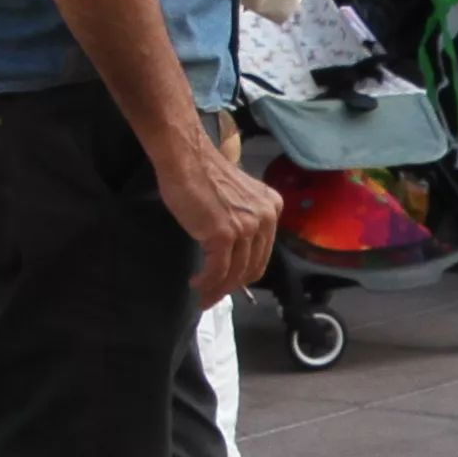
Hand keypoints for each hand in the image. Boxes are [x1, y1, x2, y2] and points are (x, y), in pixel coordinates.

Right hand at [156, 132, 282, 301]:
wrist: (186, 159)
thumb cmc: (203, 174)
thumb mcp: (236, 198)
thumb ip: (242, 220)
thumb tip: (232, 253)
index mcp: (272, 207)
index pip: (262, 252)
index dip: (245, 273)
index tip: (228, 283)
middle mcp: (265, 218)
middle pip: (252, 266)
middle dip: (231, 286)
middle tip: (212, 297)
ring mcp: (246, 227)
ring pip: (235, 272)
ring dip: (218, 289)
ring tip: (203, 296)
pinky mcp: (224, 235)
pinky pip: (217, 270)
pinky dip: (207, 282)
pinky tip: (196, 284)